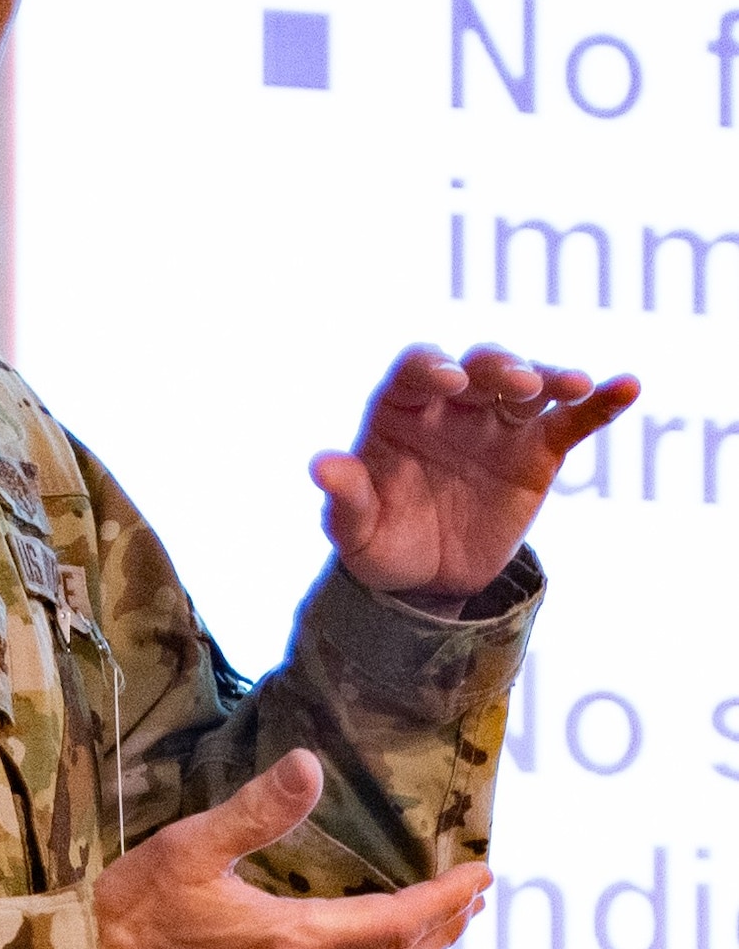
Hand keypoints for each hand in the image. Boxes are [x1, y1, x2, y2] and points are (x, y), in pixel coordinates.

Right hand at [93, 750, 486, 948]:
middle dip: (443, 932)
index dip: (446, 900)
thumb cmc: (129, 916)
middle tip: (473, 900)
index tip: (482, 874)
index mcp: (293, 942)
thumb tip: (311, 766)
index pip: (398, 923)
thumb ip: (256, 810)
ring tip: (432, 933)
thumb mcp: (189, 848)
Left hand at [310, 345, 639, 606]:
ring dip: (550, 377)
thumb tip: (321, 466)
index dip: (433, 370)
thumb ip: (345, 497)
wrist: (425, 580)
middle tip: (515, 384)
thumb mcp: (355, 530)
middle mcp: (453, 406)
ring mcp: (497, 425)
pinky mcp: (536, 453)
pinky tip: (627, 387)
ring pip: (528, 386)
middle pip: (479, 368)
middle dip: (498, 369)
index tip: (451, 384)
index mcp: (400, 409)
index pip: (416, 371)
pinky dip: (600, 403)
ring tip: (572, 384)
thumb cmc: (381, 541)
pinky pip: (571, 421)